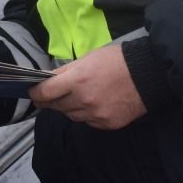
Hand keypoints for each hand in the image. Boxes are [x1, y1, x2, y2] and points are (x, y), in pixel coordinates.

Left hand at [29, 44, 146, 129]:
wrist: (149, 75)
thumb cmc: (118, 60)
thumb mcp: (88, 58)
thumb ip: (67, 72)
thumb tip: (49, 81)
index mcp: (77, 79)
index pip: (45, 93)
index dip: (36, 94)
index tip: (33, 92)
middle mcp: (84, 99)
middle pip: (56, 106)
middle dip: (52, 100)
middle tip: (54, 94)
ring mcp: (96, 114)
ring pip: (72, 115)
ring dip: (70, 108)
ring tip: (80, 96)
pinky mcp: (106, 124)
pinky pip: (88, 121)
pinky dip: (87, 114)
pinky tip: (96, 103)